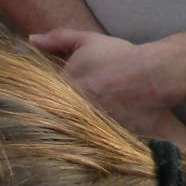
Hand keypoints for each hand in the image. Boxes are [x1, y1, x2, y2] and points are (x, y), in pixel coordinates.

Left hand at [27, 29, 185, 144]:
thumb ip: (57, 39)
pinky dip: (89, 143)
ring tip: (77, 129)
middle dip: (55, 118)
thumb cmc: (119, 57)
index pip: (41, 97)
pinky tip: (91, 139)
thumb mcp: (87, 40)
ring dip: (71, 131)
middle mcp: (76, 107)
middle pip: (55, 118)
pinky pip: (91, 146)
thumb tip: (31, 39)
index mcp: (66, 84)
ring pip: (71, 133)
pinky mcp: (107, 139)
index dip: (42, 100)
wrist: (154, 76)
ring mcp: (92, 125)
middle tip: (57, 118)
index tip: (42, 101)